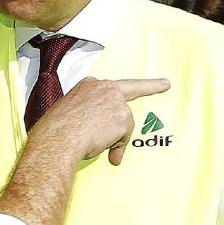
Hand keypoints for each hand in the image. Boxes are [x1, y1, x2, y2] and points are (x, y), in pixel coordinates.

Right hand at [29, 78, 169, 165]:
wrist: (58, 138)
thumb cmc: (58, 130)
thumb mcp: (70, 114)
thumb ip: (89, 118)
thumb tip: (101, 137)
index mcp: (89, 85)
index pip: (110, 85)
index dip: (123, 88)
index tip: (136, 80)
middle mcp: (104, 87)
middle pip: (131, 90)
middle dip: (151, 86)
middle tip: (165, 84)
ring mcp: (116, 101)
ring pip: (123, 122)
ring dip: (114, 135)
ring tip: (93, 140)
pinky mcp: (124, 117)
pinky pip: (124, 136)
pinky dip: (116, 144)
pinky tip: (99, 144)